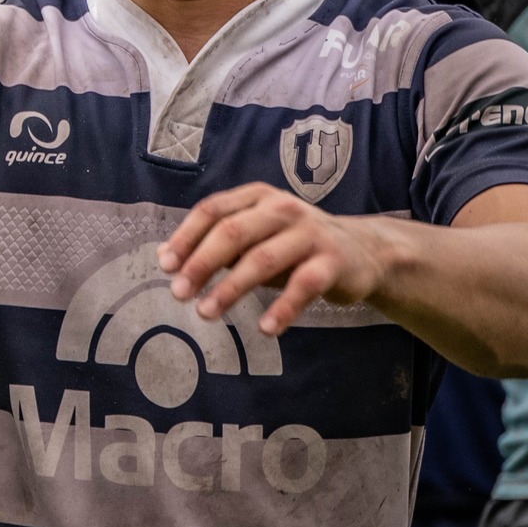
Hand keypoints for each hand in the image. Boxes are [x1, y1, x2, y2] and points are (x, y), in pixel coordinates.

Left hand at [158, 183, 393, 336]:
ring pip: (262, 259)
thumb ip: (213, 244)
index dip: (186, 237)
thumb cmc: (293, 245)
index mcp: (256, 197)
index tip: (165, 266)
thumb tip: (163, 257)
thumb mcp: (254, 237)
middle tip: (178, 293)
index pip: (212, 211)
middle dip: (201, 264)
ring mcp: (309, 233)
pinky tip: (265, 329)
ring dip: (231, 289)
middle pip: (232, 232)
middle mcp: (281, 209)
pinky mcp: (332, 262)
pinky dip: (283, 309)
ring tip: (206, 313)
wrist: (363, 252)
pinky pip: (303, 286)